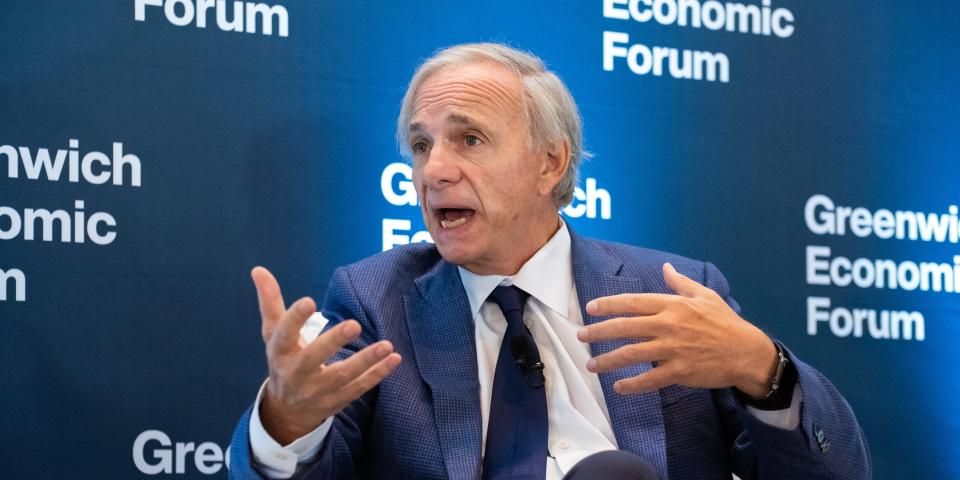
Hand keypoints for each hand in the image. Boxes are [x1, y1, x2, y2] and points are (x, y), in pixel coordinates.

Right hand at [251, 266, 401, 443]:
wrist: (286, 411)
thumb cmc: (283, 359)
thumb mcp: (273, 333)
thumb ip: (271, 302)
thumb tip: (258, 269)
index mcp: (279, 352)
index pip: (283, 335)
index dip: (294, 319)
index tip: (308, 301)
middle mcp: (296, 373)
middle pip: (312, 358)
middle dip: (333, 342)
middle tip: (354, 324)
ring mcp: (317, 390)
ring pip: (342, 376)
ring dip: (366, 361)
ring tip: (386, 345)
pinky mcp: (336, 400)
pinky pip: (358, 388)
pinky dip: (377, 375)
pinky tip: (394, 359)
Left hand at [577, 263, 776, 397]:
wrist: (747, 352)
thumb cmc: (725, 323)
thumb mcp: (705, 296)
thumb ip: (681, 283)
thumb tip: (666, 267)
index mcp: (673, 305)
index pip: (632, 302)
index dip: (608, 304)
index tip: (590, 308)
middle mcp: (669, 325)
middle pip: (625, 327)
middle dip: (598, 331)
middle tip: (580, 336)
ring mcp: (673, 350)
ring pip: (631, 354)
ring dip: (607, 360)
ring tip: (591, 364)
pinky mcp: (679, 372)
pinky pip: (650, 379)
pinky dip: (632, 384)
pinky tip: (618, 387)